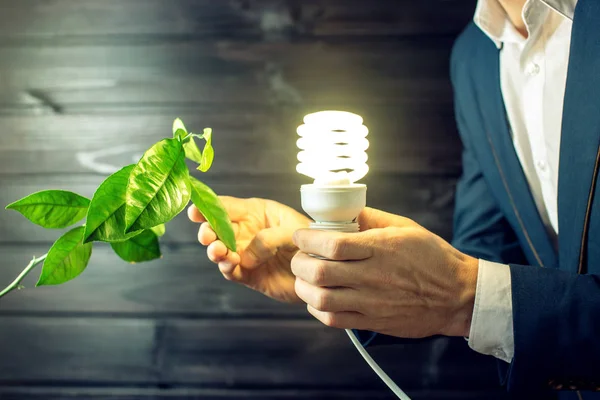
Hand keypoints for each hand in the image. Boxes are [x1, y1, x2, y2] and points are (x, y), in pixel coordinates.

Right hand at [188, 197, 309, 302]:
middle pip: (216, 228)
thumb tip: (245, 256)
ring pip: (220, 251)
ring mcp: (245, 253)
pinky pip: (231, 271)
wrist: (327, 270)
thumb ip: (269, 238)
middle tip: (208, 237)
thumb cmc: (313, 241)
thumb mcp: (294, 230)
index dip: (208, 207)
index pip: (227, 206)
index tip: (195, 212)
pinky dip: (227, 268)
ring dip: (215, 251)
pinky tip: (230, 264)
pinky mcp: (249, 275)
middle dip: (207, 231)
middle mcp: (246, 231)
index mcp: (256, 212)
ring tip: (219, 252)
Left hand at [290, 207, 477, 337]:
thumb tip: (347, 210)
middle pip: (320, 272)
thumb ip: (373, 218)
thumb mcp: (406, 228)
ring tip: (304, 278)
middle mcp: (373, 276)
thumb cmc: (433, 258)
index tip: (300, 234)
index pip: (332, 243)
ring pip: (321, 299)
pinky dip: (317, 310)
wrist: (457, 296)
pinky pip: (334, 320)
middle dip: (300, 262)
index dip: (307, 238)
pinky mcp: (373, 322)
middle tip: (299, 257)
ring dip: (304, 288)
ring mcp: (372, 302)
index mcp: (380, 249)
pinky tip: (317, 299)